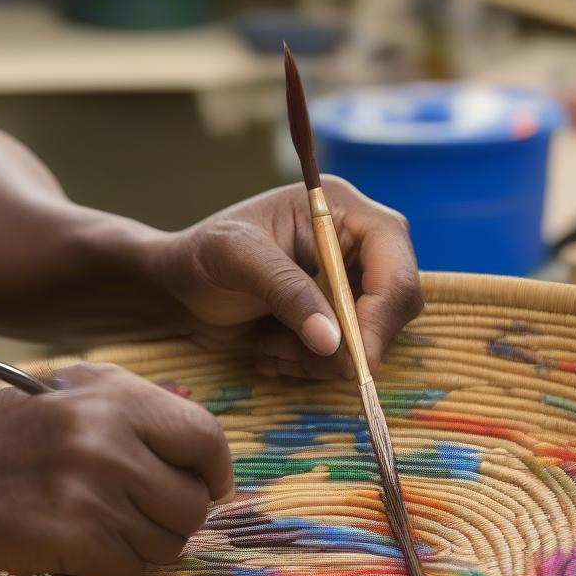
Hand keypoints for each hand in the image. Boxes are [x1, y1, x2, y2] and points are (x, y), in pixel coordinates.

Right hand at [0, 364, 233, 575]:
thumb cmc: (23, 423)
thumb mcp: (86, 389)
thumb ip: (148, 412)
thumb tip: (208, 457)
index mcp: (122, 399)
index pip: (206, 439)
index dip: (215, 469)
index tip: (209, 483)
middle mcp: (113, 444)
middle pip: (193, 502)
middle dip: (179, 512)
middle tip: (147, 507)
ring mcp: (94, 493)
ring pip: (168, 543)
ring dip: (148, 541)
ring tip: (113, 522)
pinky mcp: (73, 539)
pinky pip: (133, 570)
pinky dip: (120, 565)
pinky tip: (91, 542)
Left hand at [152, 178, 422, 378]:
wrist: (179, 287)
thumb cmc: (202, 257)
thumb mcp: (237, 260)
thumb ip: (286, 292)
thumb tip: (336, 342)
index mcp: (338, 210)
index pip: (392, 254)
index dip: (384, 307)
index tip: (359, 355)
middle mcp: (355, 244)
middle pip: (396, 300)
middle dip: (350, 339)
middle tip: (295, 354)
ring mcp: (349, 285)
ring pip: (372, 338)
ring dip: (319, 357)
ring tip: (268, 347)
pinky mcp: (337, 320)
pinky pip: (347, 357)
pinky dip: (310, 366)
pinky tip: (270, 352)